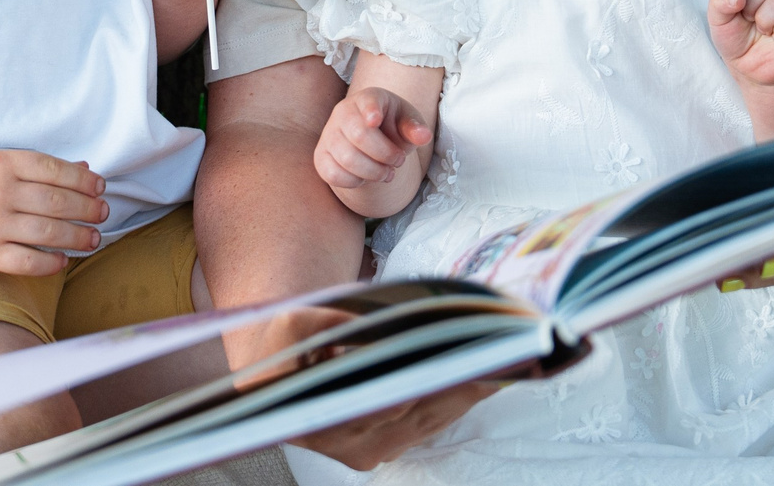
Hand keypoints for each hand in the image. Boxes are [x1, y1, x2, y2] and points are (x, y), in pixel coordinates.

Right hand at [0, 150, 106, 276]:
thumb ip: (40, 168)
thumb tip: (87, 170)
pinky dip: (50, 262)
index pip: (55, 170)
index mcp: (3, 162)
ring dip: (78, 236)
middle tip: (103, 214)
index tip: (100, 189)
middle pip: (57, 202)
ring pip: (48, 232)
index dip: (84, 181)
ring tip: (92, 239)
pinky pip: (27, 260)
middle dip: (87, 209)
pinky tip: (61, 260)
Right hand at [239, 304, 500, 469]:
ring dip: (465, 393)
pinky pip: (428, 425)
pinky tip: (482, 377)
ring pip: (429, 422)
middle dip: (457, 384)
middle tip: (496, 355)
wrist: (272, 374)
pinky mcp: (384, 447)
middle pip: (417, 412)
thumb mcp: (294, 323)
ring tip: (501, 361)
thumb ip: (330, 324)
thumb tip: (382, 322)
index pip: (386, 402)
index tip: (461, 362)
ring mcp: (369, 450)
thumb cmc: (284, 344)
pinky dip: (456, 401)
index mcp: (321, 417)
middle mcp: (348, 444)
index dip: (428, 383)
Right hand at [312, 87, 430, 191]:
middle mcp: (343, 112)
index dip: (370, 110)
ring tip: (387, 173)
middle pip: (359, 136)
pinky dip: (354, 182)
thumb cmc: (392, 127)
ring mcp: (329, 134)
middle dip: (385, 154)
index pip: (367, 100)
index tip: (374, 120)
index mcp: (368, 98)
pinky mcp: (321, 156)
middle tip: (399, 161)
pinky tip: (365, 177)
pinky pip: (333, 175)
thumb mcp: (408, 123)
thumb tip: (424, 136)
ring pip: (347, 159)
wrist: (372, 140)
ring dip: (374, 172)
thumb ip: (415, 128)